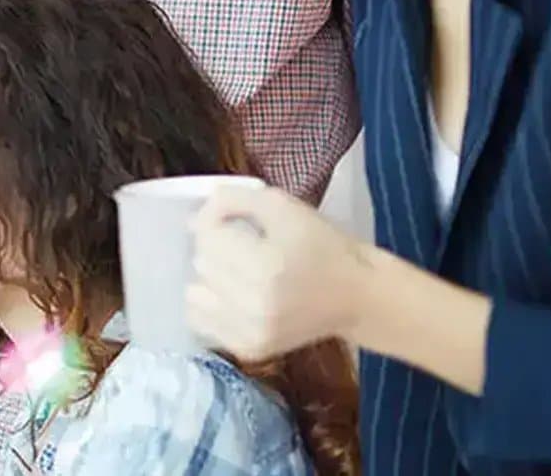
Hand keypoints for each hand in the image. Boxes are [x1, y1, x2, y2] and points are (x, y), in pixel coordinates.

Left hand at [186, 182, 370, 362]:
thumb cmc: (322, 245)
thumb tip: (191, 222)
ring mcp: (252, 332)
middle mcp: (256, 304)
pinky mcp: (251, 350)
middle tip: (246, 251)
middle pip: (201, 264)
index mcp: (267, 265)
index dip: (219, 224)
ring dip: (211, 281)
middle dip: (217, 252)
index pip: (207, 238)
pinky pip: (202, 324)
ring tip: (240, 276)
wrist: (358, 296)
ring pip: (195, 296)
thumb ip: (232, 201)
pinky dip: (213, 308)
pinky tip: (236, 298)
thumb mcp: (282, 206)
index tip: (240, 227)